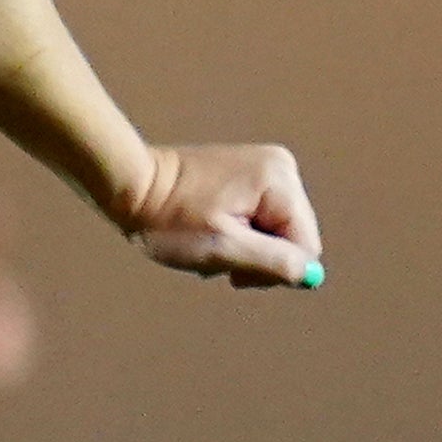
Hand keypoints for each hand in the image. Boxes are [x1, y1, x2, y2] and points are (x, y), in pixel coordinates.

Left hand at [117, 143, 323, 289]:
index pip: (305, 246)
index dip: (274, 269)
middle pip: (293, 237)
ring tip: (205, 243)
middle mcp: (280, 167)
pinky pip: (258, 217)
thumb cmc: (168, 218)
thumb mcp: (222, 248)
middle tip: (216, 260)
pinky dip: (236, 233)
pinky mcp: (247, 173)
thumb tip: (313, 274)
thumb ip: (274, 263)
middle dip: (257, 258)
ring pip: (274, 231)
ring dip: (243, 248)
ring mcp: (264, 167)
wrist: (128, 184)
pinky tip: (206, 231)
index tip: (234, 274)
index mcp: (279, 181)